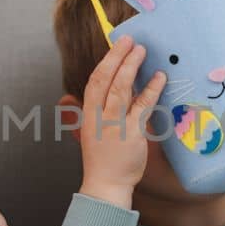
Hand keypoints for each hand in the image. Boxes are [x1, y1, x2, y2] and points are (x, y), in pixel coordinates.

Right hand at [77, 36, 165, 208]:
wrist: (106, 185)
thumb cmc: (101, 159)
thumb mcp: (86, 132)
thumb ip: (80, 113)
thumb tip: (65, 99)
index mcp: (88, 114)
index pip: (94, 81)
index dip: (106, 61)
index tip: (117, 45)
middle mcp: (99, 116)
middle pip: (105, 79)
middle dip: (117, 57)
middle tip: (130, 40)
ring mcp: (114, 124)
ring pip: (121, 89)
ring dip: (131, 67)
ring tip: (142, 51)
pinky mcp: (131, 134)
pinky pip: (141, 106)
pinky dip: (150, 89)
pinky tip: (159, 77)